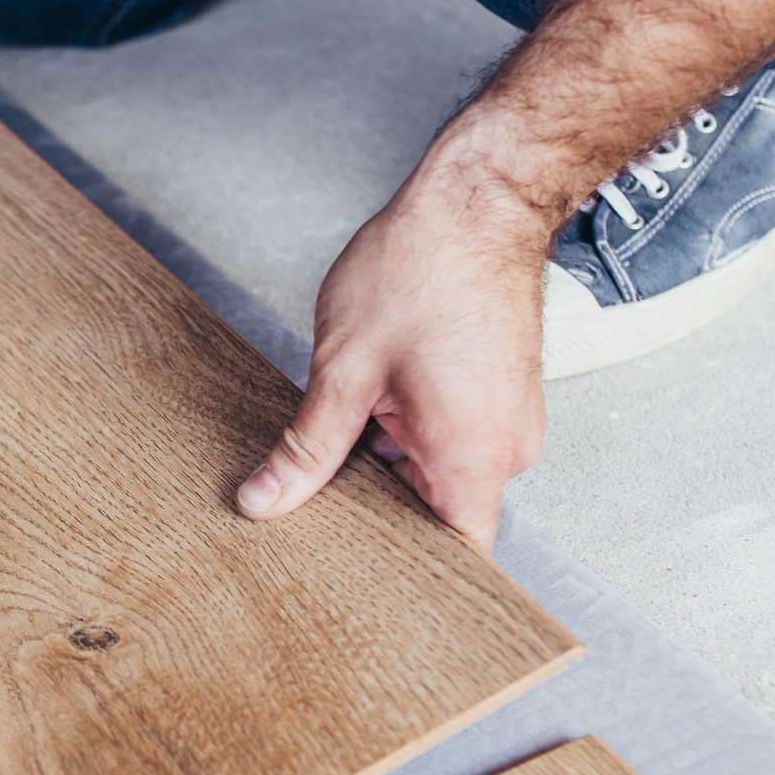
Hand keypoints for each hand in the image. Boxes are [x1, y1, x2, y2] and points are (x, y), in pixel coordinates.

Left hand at [235, 152, 550, 552]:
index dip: (406, 574)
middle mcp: (506, 449)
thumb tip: (264, 500)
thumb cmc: (423, 269)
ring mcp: (510, 420)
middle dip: (378, 504)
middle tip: (320, 488)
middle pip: (439, 514)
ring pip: (440, 471)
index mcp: (472, 457)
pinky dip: (410, 430)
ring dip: (390, 458)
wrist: (479, 200)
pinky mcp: (501, 394)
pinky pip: (453, 437)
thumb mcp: (343, 369)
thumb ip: (307, 449)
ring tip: (349, 420)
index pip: (455, 556)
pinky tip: (373, 400)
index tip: (355, 575)